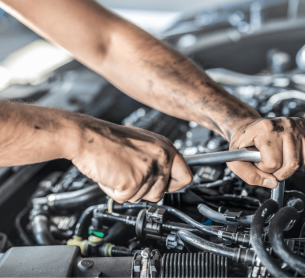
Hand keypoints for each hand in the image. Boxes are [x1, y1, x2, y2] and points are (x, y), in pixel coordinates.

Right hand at [70, 117, 192, 202]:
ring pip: (142, 198)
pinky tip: (110, 174)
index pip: (186, 177)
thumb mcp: (143, 143)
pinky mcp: (133, 182)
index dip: (173, 185)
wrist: (87, 136)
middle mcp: (161, 158)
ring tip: (118, 170)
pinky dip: (114, 191)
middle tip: (129, 174)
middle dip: (143, 190)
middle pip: (161, 193)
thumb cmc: (109, 139)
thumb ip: (157, 159)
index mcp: (165, 147)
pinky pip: (124, 199)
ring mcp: (148, 170)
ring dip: (127, 190)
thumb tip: (165, 177)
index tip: (166, 186)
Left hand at [227, 117, 304, 187]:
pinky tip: (286, 155)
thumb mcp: (236, 160)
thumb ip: (249, 175)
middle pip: (290, 164)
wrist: (248, 128)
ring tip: (276, 158)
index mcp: (264, 129)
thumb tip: (272, 183)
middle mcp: (283, 125)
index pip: (273, 162)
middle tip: (268, 164)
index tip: (257, 162)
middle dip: (278, 172)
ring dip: (288, 168)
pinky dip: (299, 162)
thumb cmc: (243, 143)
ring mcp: (296, 126)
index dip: (263, 168)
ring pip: (300, 162)